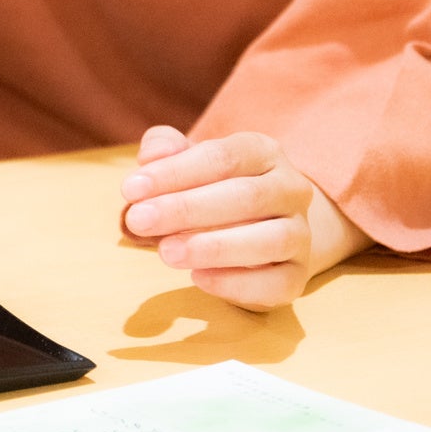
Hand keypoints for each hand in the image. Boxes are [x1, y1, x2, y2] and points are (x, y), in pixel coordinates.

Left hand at [120, 126, 369, 310]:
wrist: (255, 225)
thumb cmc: (207, 186)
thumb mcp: (184, 160)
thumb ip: (164, 148)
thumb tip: (150, 157)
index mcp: (262, 152)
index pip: (222, 157)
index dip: (174, 173)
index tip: (130, 190)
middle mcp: (291, 189)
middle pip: (245, 196)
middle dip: (186, 209)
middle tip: (139, 221)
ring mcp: (300, 233)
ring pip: (271, 240)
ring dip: (214, 247)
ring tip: (166, 253)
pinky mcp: (297, 275)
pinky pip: (278, 283)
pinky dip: (238, 283)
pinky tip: (198, 278)